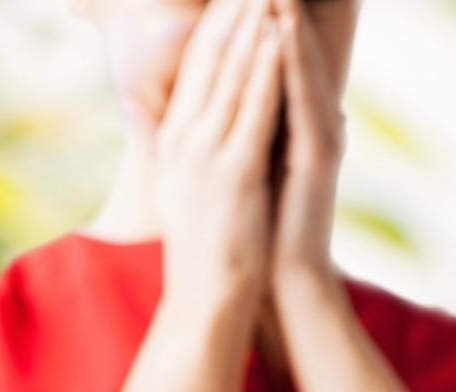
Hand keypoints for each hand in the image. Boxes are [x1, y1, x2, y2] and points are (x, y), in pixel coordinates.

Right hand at [144, 0, 283, 306]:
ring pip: (231, 72)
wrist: (207, 299)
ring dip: (251, 23)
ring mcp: (206, 152)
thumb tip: (216, 131)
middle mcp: (184, 138)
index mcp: (176, 141)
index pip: (197, 68)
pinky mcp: (233, 170)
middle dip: (232, 9)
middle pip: (210, 57)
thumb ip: (204, 154)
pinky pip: (253, 107)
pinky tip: (279, 35)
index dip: (216, 25)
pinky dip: (267, 67)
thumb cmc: (210, 250)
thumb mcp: (197, 191)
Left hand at [270, 0, 346, 283]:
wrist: (285, 280)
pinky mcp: (318, 156)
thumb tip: (254, 98)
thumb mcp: (255, 162)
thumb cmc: (265, 225)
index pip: (276, 54)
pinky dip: (292, 61)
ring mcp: (318, 136)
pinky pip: (302, 98)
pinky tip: (283, 28)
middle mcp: (312, 120)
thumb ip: (261, 127)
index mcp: (293, 122)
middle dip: (280, 6)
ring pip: (301, 64)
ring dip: (289, 17)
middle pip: (293, 48)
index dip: (264, 14)